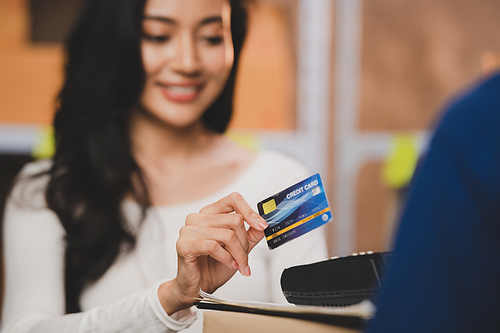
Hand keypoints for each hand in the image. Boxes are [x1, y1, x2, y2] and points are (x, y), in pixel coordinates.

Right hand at [158, 192, 267, 314]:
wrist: (198, 288)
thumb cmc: (213, 267)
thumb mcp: (239, 249)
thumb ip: (251, 234)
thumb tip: (263, 224)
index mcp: (210, 213)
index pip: (233, 199)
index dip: (250, 212)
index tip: (261, 225)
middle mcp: (198, 218)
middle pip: (235, 220)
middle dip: (244, 243)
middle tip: (244, 257)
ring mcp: (189, 230)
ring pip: (227, 235)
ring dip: (238, 254)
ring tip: (238, 264)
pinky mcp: (184, 244)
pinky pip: (214, 246)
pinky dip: (226, 258)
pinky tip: (229, 264)